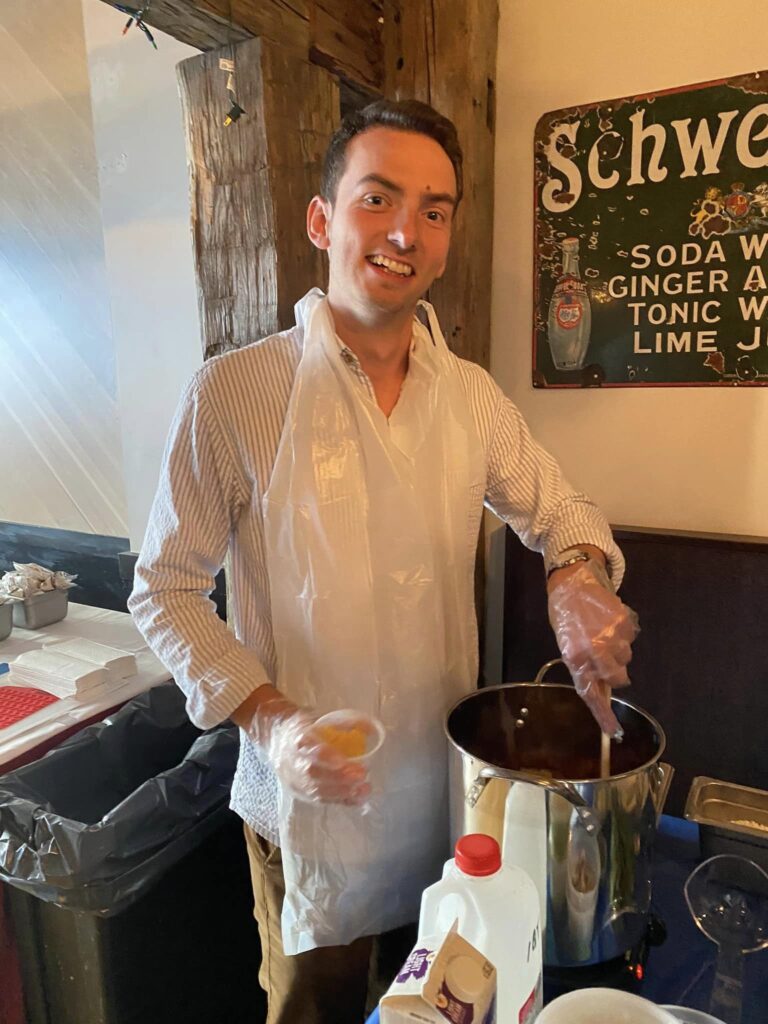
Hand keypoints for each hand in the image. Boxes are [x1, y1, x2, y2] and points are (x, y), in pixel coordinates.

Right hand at [246, 694, 370, 804]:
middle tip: (362, 776)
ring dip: (341, 793)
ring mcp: (292, 778)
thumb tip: (371, 728)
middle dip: (338, 778)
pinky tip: (356, 799)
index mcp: (294, 736)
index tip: (344, 761)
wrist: (272, 736)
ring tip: (363, 790)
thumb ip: (341, 722)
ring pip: (314, 790)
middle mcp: (290, 759)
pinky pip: (317, 799)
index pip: (307, 746)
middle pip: (311, 773)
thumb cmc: (299, 724)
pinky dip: (338, 800)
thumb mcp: (315, 716)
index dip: (325, 755)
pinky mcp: (296, 790)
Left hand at [547, 560, 638, 737]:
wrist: (572, 582)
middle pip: (618, 678)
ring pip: (626, 658)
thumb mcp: (567, 644)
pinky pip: (631, 637)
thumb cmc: (565, 615)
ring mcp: (611, 637)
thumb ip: (582, 665)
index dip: (603, 714)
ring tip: (602, 631)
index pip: (591, 693)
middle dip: (614, 671)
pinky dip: (623, 632)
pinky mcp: (624, 623)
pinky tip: (609, 620)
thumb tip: (601, 687)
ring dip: (618, 650)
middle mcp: (594, 651)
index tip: (613, 732)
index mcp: (575, 658)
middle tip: (604, 655)